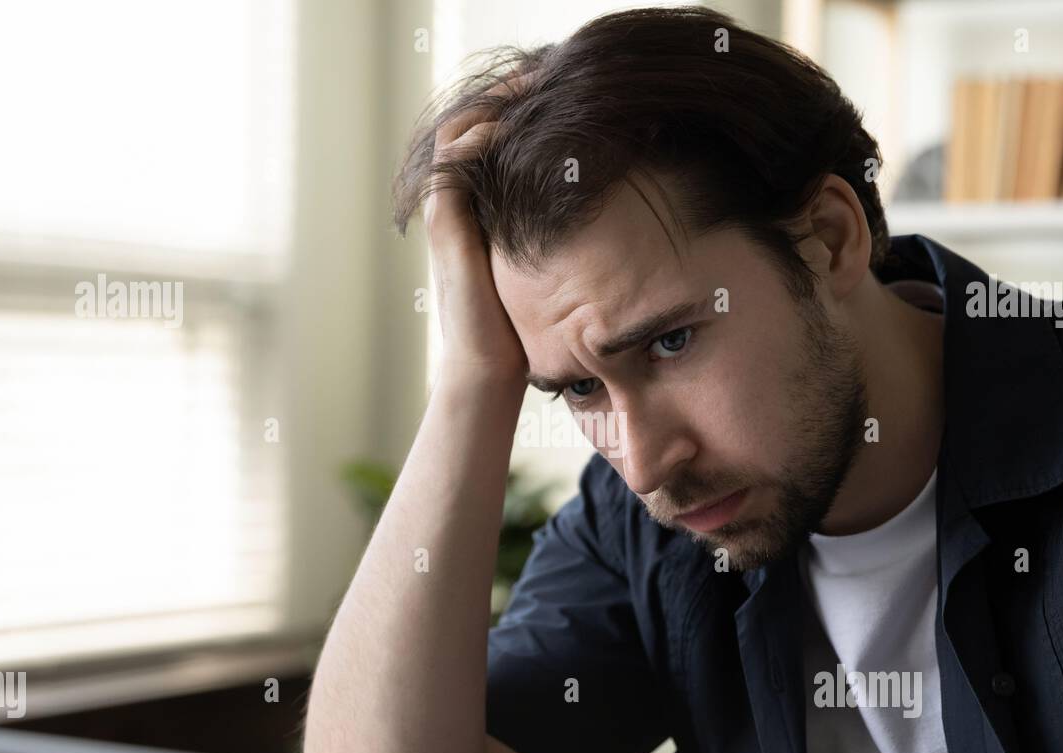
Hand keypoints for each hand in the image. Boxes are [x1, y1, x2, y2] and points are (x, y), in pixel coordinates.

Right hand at [424, 72, 535, 381]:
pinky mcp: (446, 227)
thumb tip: (616, 214)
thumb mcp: (550, 268)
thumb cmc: (524, 330)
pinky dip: (478, 139)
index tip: (561, 90)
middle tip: (545, 73)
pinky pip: (453, 165)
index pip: (489, 136)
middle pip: (470, 122)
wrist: (491, 370)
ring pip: (457, 133)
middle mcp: (459, 204)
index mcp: (480, 208)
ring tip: (531, 86)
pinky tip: (512, 128)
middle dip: (506, 93)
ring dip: (492, 104)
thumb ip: (563, 236)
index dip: (518, 107)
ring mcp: (448, 213)